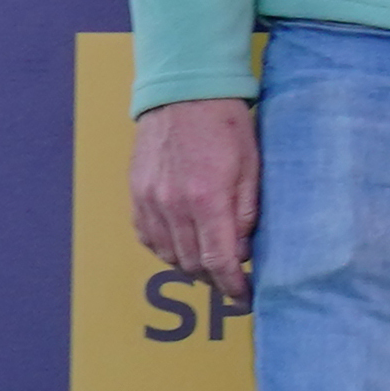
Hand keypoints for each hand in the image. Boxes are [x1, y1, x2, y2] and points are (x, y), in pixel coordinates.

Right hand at [130, 98, 261, 295]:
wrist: (184, 94)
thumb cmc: (226, 125)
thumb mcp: (253, 167)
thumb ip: (247, 213)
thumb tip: (244, 251)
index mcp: (207, 199)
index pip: (218, 261)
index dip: (233, 286)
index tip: (245, 297)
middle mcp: (173, 206)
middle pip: (191, 264)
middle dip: (215, 278)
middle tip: (233, 279)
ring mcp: (149, 201)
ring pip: (168, 255)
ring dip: (190, 266)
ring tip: (211, 262)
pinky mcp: (136, 194)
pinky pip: (148, 237)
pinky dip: (166, 249)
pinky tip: (183, 244)